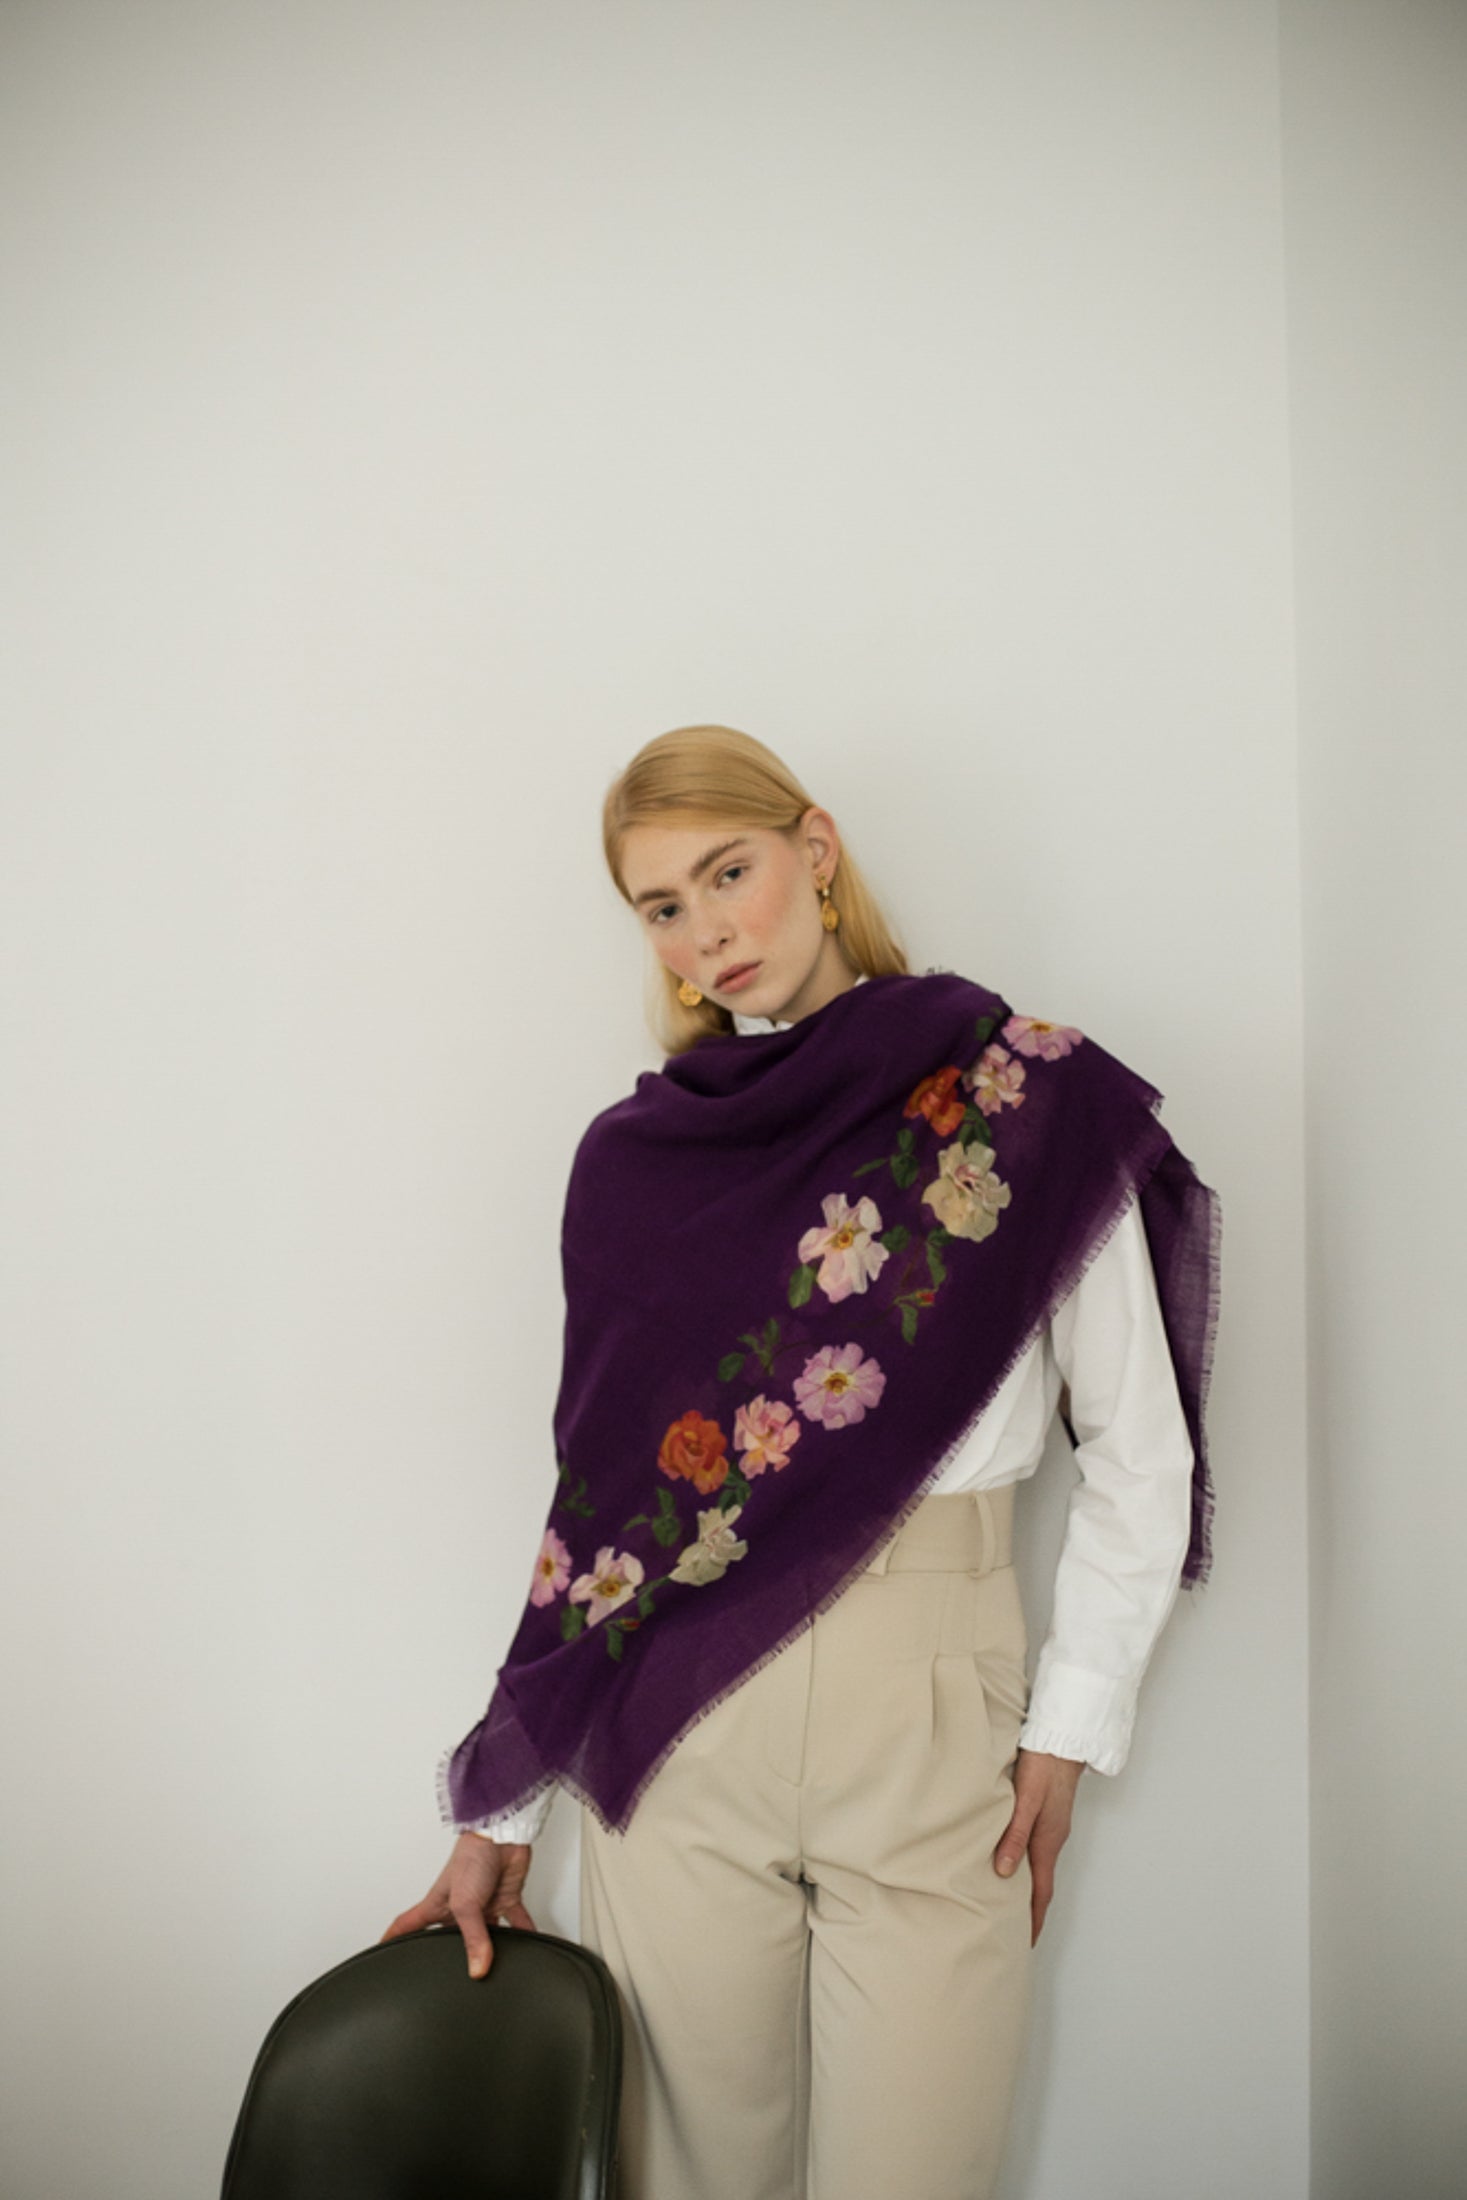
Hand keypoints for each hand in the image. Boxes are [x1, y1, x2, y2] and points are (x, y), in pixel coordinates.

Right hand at [379, 1832, 538, 1979]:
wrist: (503, 1834)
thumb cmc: (472, 1857)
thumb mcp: (465, 1904)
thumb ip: (473, 1939)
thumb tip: (478, 1970)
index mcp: (437, 1906)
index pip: (408, 1925)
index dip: (394, 1938)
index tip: (384, 1951)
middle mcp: (458, 1907)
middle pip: (450, 1937)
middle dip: (450, 1955)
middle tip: (448, 1975)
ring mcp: (483, 1903)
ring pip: (486, 1935)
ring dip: (493, 1949)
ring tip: (496, 1970)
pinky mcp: (505, 1898)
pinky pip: (516, 1922)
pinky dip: (525, 1934)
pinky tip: (529, 1947)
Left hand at [993, 1747, 1084, 1945]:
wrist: (1061, 1738)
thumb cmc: (1043, 1765)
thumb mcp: (1025, 1801)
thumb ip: (1014, 1835)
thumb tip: (1005, 1873)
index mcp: (1048, 1841)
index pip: (1042, 1892)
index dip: (1033, 1919)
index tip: (1026, 1943)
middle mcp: (1053, 1838)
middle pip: (1042, 1884)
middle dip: (1031, 1910)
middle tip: (1015, 1931)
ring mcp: (1052, 1827)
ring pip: (1039, 1866)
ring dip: (1028, 1888)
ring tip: (1010, 1904)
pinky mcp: (1048, 1814)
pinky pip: (1037, 1849)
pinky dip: (1027, 1865)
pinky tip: (1013, 1861)